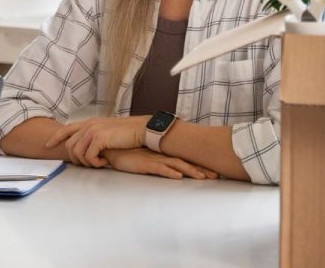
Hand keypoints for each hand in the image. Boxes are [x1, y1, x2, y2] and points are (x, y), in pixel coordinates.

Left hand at [45, 116, 150, 167]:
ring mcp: (93, 130)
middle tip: (88, 165)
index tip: (47, 145)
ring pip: (77, 152)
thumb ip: (95, 136)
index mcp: (90, 122)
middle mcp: (89, 124)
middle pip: (70, 145)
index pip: (66, 129)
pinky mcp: (99, 138)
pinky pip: (88, 156)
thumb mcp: (107, 131)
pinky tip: (104, 162)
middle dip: (75, 159)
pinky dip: (95, 163)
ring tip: (98, 164)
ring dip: (86, 162)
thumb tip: (87, 147)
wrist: (142, 130)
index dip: (55, 138)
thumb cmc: (127, 134)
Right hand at [102, 148, 219, 179]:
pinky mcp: (142, 164)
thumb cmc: (124, 152)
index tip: (211, 171)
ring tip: (203, 177)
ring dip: (190, 171)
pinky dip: (169, 172)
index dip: (197, 164)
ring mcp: (152, 159)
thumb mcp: (142, 156)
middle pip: (184, 162)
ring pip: (175, 165)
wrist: (108, 146)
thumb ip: (153, 160)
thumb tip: (165, 165)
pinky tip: (177, 176)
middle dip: (200, 169)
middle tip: (216, 175)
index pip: (183, 159)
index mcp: (161, 154)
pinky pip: (158, 168)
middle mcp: (160, 155)